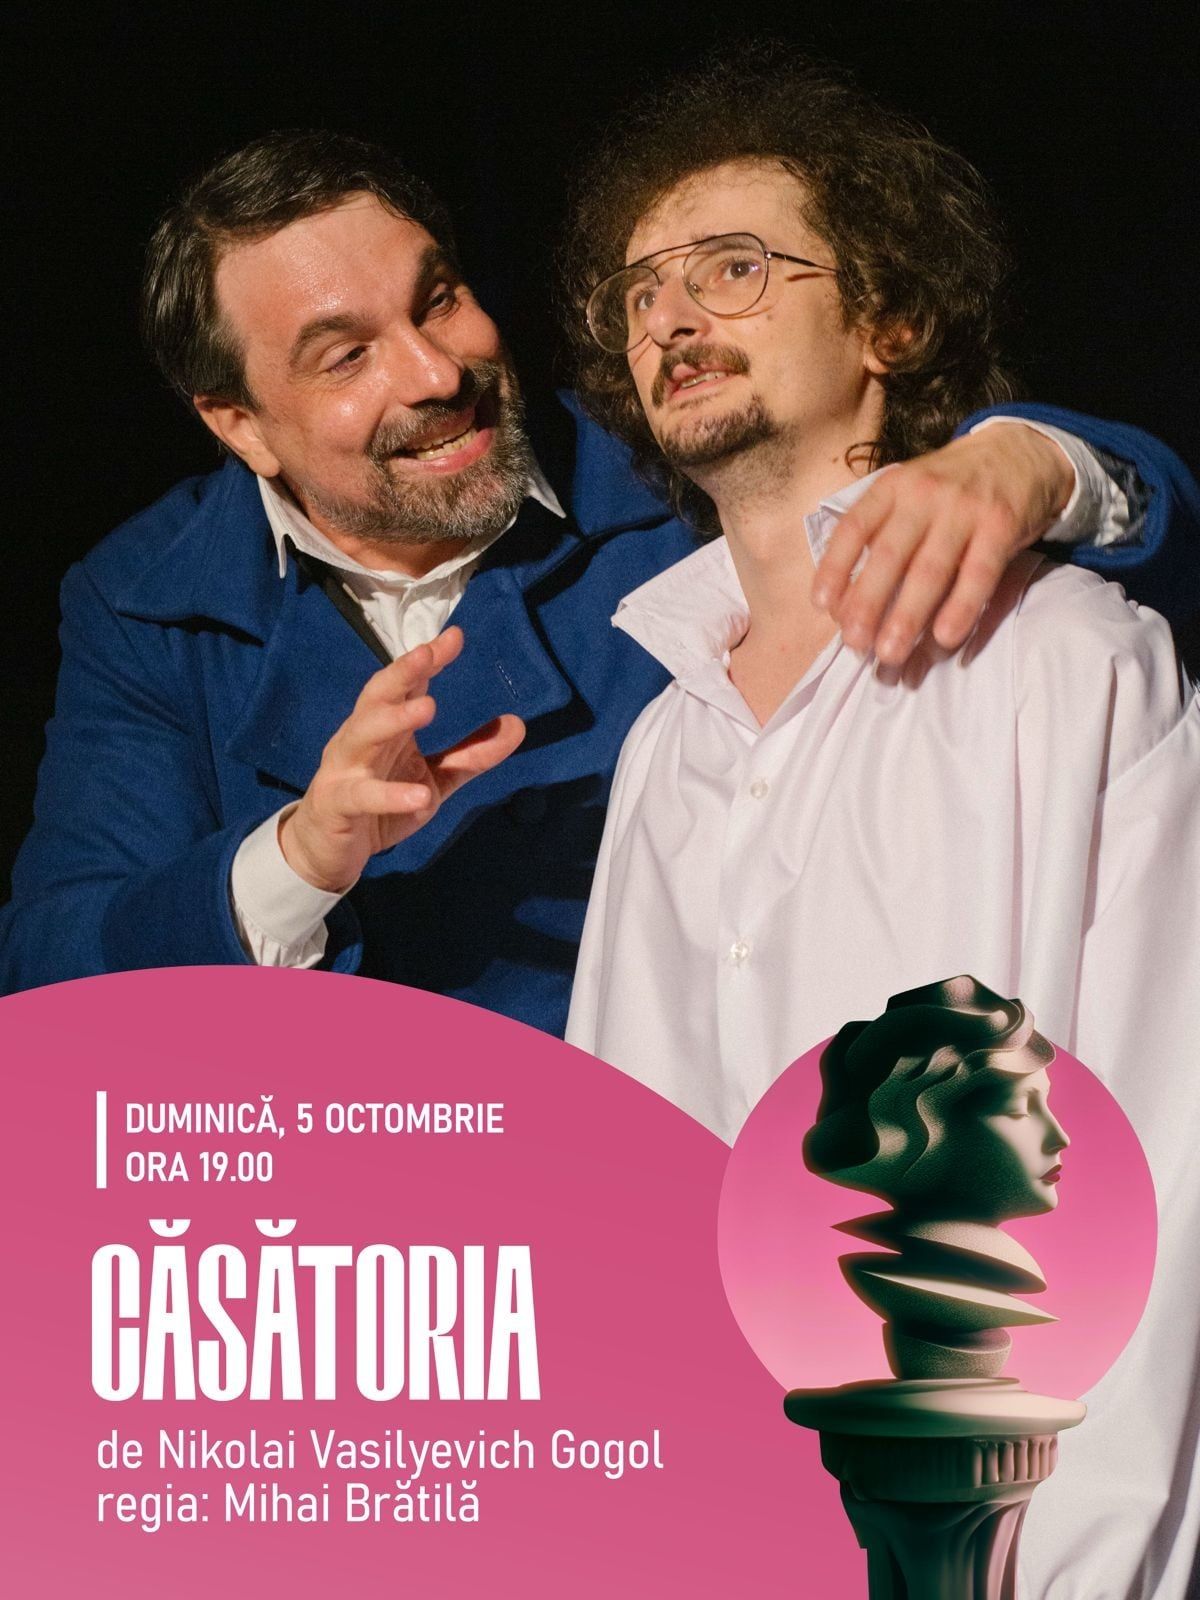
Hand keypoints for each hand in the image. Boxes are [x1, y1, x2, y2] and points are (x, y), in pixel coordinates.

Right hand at [279, 626, 524, 891]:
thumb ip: (472, 755)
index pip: (406, 685)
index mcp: (385, 727)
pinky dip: (389, 795)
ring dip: (393, 718)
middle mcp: (361, 737)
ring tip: (428, 707)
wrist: (328, 852)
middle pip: (377, 697)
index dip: (427, 661)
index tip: (454, 637)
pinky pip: (361, 795)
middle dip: (401, 673)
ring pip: (362, 734)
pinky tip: (419, 796)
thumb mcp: (434, 780)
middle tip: (428, 654)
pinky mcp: (337, 804)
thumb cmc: (380, 805)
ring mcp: (345, 769)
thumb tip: (518, 724)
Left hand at [811, 424, 1075, 665]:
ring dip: (908, 616)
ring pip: (930, 570)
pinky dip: (961, 607)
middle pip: (888, 555)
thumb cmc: (951, 488)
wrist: (1021, 451)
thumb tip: (849, 600)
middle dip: (867, 603)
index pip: (854, 528)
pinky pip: (978, 574)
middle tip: (856, 644)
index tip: (823, 606)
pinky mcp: (1002, 525)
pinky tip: (944, 637)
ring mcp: (964, 508)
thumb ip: (882, 534)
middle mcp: (923, 494)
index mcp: (892, 487)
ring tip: (891, 653)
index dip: (835, 568)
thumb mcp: (909, 493)